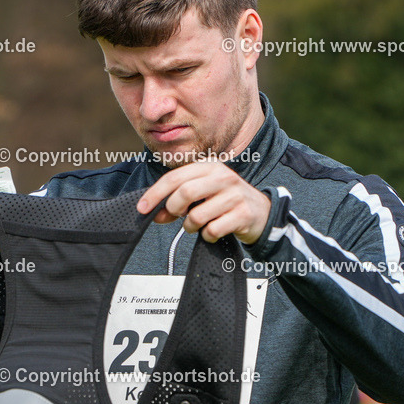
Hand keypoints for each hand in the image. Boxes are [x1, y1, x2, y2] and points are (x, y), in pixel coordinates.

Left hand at [137, 162, 270, 244]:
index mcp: (209, 167)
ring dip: (192, 226)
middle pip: (185, 193)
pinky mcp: (243, 214)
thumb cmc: (225, 203)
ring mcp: (235, 195)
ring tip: (201, 225)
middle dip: (174, 209)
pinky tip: (215, 231)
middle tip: (178, 216)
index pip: (175, 177)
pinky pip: (213, 230)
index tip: (142, 208)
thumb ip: (178, 201)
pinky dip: (208, 236)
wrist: (262, 213)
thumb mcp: (203, 195)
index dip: (155, 194)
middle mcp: (223, 177)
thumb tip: (154, 214)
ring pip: (197, 216)